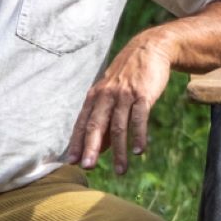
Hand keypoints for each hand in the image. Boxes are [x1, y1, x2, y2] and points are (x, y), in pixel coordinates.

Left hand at [65, 30, 174, 174]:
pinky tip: (139, 151)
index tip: (71, 161)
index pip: (83, 123)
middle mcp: (106, 96)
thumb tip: (98, 148)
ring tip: (120, 170)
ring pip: (118, 126)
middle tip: (87, 167)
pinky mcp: (142, 95)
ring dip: (119, 151)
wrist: (149, 49)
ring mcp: (124, 95)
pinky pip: (139, 118)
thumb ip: (104, 119)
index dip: (77, 142)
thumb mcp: (111, 94)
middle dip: (90, 148)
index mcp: (95, 96)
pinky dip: (138, 135)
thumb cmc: (128, 77)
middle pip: (96, 125)